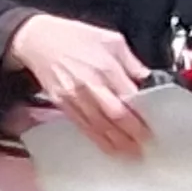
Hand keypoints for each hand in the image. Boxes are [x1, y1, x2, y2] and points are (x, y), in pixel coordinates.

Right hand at [8, 14, 151, 157]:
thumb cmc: (73, 36)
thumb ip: (131, 62)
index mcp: (106, 67)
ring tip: (130, 154)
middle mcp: (91, 84)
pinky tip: (108, 148)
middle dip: (131, 134)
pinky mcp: (63, 103)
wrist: (37, 39)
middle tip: (145, 147)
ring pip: (99, 125)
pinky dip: (97, 139)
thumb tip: (147, 79)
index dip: (142, 114)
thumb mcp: (111, 40)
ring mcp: (75, 96)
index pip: (130, 97)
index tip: (154, 126)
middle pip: (115, 115)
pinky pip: (83, 126)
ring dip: (116, 142)